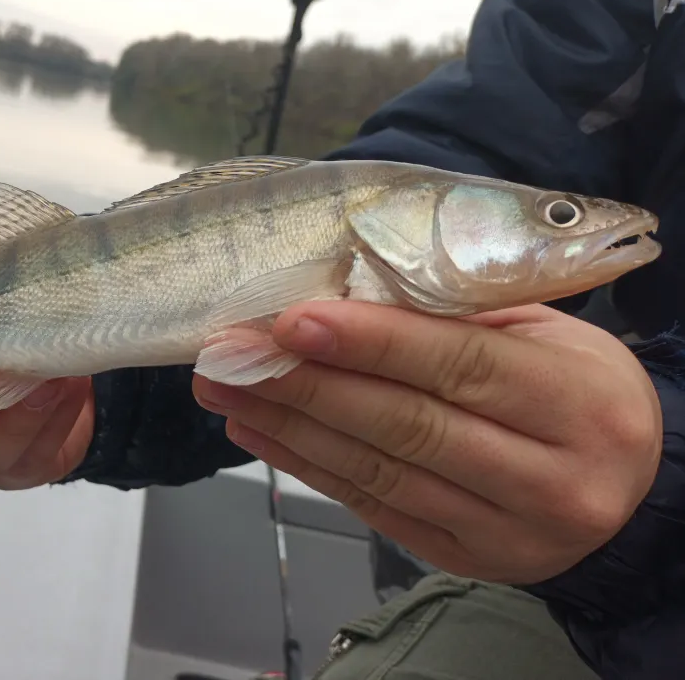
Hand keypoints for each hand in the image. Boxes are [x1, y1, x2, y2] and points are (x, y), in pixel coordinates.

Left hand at [192, 301, 662, 583]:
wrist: (629, 482)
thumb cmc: (574, 386)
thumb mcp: (543, 333)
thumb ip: (456, 318)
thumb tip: (342, 297)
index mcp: (577, 400)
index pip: (459, 364)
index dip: (371, 342)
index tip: (291, 320)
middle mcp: (551, 477)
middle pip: (407, 425)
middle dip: (306, 385)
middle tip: (232, 352)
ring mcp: (509, 531)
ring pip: (380, 473)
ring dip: (289, 427)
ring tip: (227, 388)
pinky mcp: (468, 560)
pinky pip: (374, 508)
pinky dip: (309, 467)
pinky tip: (261, 433)